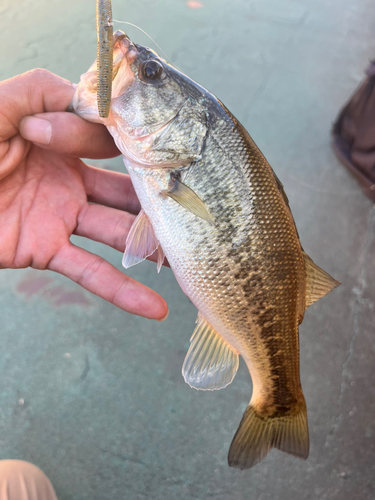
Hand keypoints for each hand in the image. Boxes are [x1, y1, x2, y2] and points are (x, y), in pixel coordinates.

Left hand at [0, 69, 167, 319]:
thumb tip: (91, 100)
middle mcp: (68, 179)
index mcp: (59, 144)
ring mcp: (61, 217)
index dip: (136, 146)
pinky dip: (123, 292)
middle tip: (200, 207)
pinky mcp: (47, 251)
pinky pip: (91, 273)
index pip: (110, 143)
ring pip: (117, 232)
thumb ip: (40, 94)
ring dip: (152, 246)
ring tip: (190, 257)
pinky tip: (156, 308)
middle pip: (125, 190)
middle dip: (160, 199)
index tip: (171, 151)